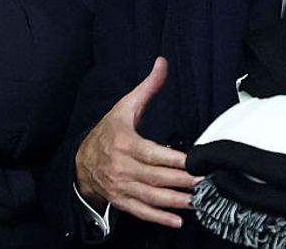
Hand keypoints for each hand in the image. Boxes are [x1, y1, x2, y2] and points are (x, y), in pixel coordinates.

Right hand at [74, 57, 201, 228]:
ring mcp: (121, 186)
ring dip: (175, 201)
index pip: (151, 153)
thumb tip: (161, 63)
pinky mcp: (122, 200)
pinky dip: (159, 218)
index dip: (173, 159)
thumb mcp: (125, 107)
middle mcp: (121, 166)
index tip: (193, 161)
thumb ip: (147, 87)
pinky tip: (177, 220)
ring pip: (150, 196)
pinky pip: (141, 212)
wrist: (81, 160)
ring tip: (197, 201)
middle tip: (204, 183)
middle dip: (181, 181)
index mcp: (124, 142)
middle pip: (155, 177)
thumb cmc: (107, 132)